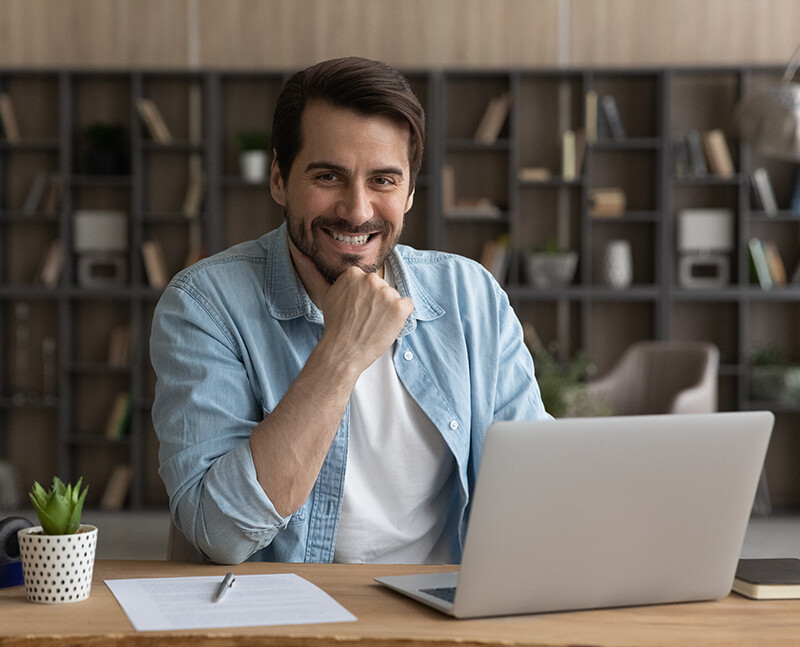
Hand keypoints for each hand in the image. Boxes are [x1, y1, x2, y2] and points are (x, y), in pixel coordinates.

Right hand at [293, 251, 412, 375]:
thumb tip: (301, 256)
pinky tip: (386, 325)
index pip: (368, 282)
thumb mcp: (325, 295)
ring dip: (388, 311)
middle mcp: (371, 279)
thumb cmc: (334, 326)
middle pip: (382, 288)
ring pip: (394, 298)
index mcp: (354, 273)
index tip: (356, 309)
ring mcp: (386, 292)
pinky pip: (408, 307)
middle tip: (364, 319)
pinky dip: (401, 318)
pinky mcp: (399, 307)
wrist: (342, 351)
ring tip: (372, 324)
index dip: (364, 298)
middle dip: (377, 303)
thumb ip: (315, 274)